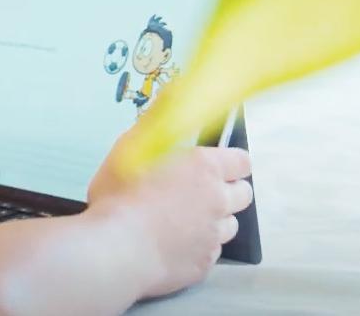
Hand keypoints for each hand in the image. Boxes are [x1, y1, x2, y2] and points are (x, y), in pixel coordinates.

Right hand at [88, 137, 253, 297]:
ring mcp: (212, 236)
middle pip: (243, 194)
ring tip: (183, 221)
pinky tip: (173, 245)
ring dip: (214, 221)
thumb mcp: (129, 148)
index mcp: (204, 168)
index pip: (242, 162)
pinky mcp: (203, 265)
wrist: (115, 251)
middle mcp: (217, 201)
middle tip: (199, 193)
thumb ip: (154, 123)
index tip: (215, 166)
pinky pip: (210, 252)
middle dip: (228, 191)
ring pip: (229, 225)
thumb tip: (169, 94)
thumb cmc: (119, 196)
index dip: (230, 163)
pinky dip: (198, 247)